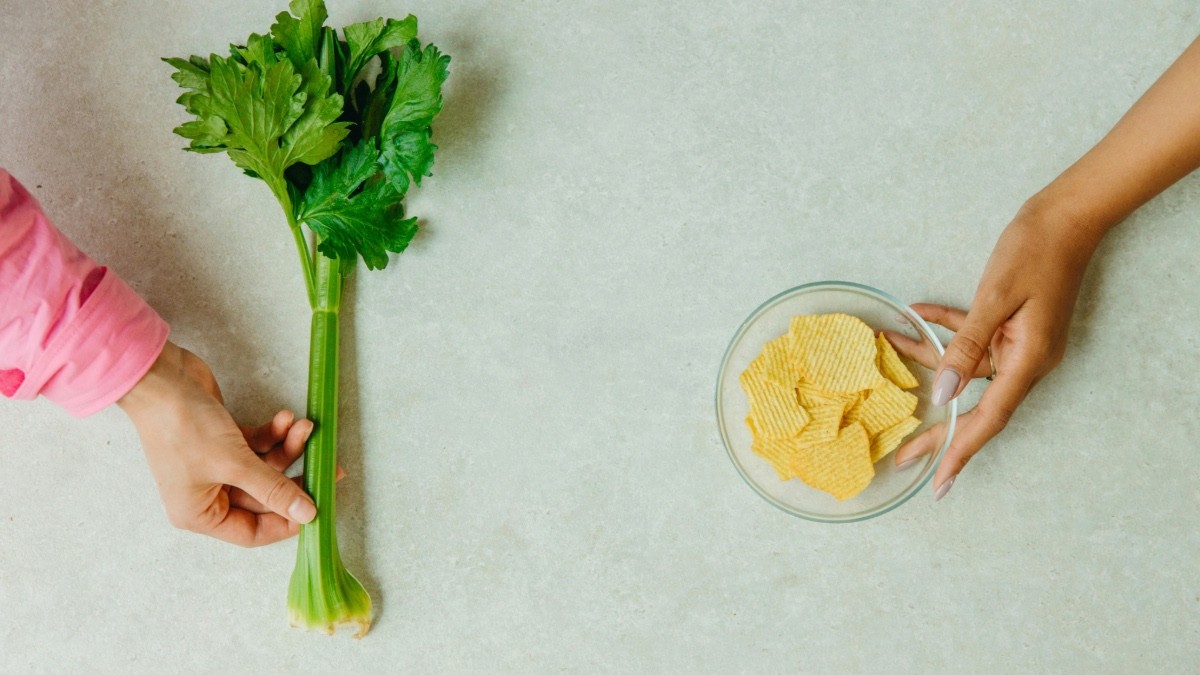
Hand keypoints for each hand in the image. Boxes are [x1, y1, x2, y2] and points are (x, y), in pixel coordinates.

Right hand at [118, 341, 318, 546]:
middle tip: (329, 466)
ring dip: (288, 448)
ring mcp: (216, 466)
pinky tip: (286, 418)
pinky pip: (258, 446)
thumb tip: (307, 514)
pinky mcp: (224, 441)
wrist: (160, 378)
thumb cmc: (183, 426)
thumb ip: (273, 490)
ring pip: (265, 468)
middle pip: (264, 498)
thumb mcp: (234, 463)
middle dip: (294, 477)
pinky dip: (274, 434)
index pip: (253, 532)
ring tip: (304, 428)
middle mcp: (207, 494)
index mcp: (200, 514)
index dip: (287, 522)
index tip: (317, 507)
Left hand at [883, 207, 1099, 499]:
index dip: (960, 452)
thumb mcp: (994, 298)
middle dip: (937, 429)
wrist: (1067, 214)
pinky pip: (974, 339)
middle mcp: (1027, 360)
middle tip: (903, 456)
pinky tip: (915, 314)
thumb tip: (942, 393)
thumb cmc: (1034, 251)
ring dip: (928, 356)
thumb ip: (965, 346)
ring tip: (887, 345)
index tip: (939, 483)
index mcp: (1028, 361)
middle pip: (975, 406)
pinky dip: (946, 329)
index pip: (988, 419)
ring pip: (966, 366)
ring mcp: (1021, 344)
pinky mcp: (1014, 325)